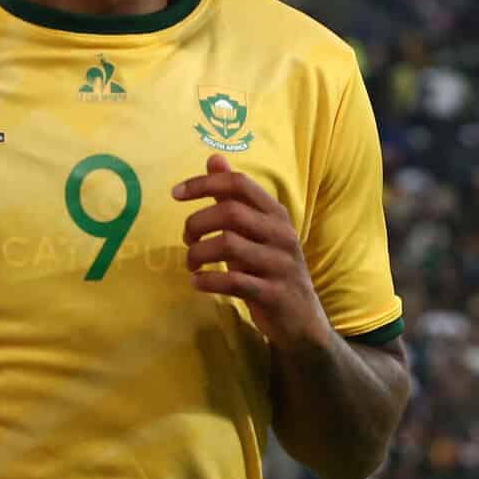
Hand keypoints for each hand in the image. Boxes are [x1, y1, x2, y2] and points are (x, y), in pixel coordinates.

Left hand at [172, 154, 332, 350]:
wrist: (302, 320)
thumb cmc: (270, 268)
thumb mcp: (256, 229)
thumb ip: (234, 196)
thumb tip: (213, 158)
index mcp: (276, 213)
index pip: (239, 183)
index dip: (204, 184)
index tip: (175, 193)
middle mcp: (281, 233)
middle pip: (230, 212)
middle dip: (197, 223)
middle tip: (187, 239)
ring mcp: (279, 264)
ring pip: (228, 244)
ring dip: (198, 253)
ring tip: (191, 263)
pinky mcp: (273, 293)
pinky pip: (233, 281)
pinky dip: (208, 281)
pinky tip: (198, 283)